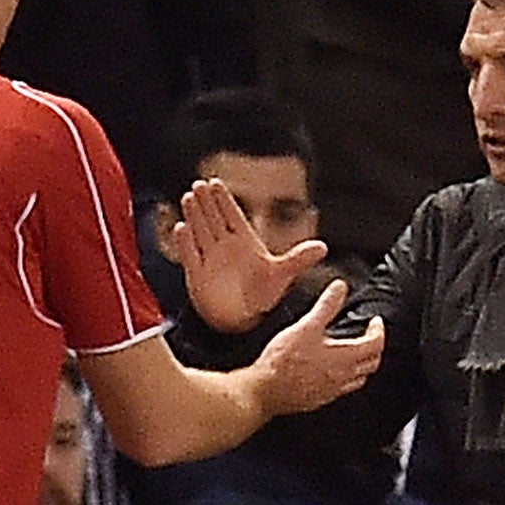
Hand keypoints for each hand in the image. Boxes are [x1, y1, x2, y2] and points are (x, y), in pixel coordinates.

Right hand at [176, 177, 328, 331]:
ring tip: (188, 197)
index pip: (232, 216)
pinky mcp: (199, 276)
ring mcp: (210, 260)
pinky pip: (191, 257)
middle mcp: (225, 248)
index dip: (223, 200)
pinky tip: (182, 228)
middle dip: (206, 202)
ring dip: (194, 216)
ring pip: (200, 232)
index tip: (215, 182)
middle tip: (199, 183)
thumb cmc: (262, 296)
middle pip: (213, 219)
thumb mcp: (283, 275)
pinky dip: (186, 244)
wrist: (244, 321)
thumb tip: (323, 247)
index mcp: (244, 243)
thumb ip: (299, 259)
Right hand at [250, 278, 384, 416]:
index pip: (375, 344)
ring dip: (362, 365)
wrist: (265, 390)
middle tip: (369, 336)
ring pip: (359, 379)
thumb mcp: (307, 326)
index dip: (379, 330)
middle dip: (374, 347)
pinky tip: (332, 372)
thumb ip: (326, 306)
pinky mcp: (319, 399)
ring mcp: (332, 391)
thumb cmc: (284, 361)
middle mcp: (343, 377)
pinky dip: (345, 378)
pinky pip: (341, 389)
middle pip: (372, 363)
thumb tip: (339, 287)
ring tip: (355, 354)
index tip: (375, 322)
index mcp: (344, 358)